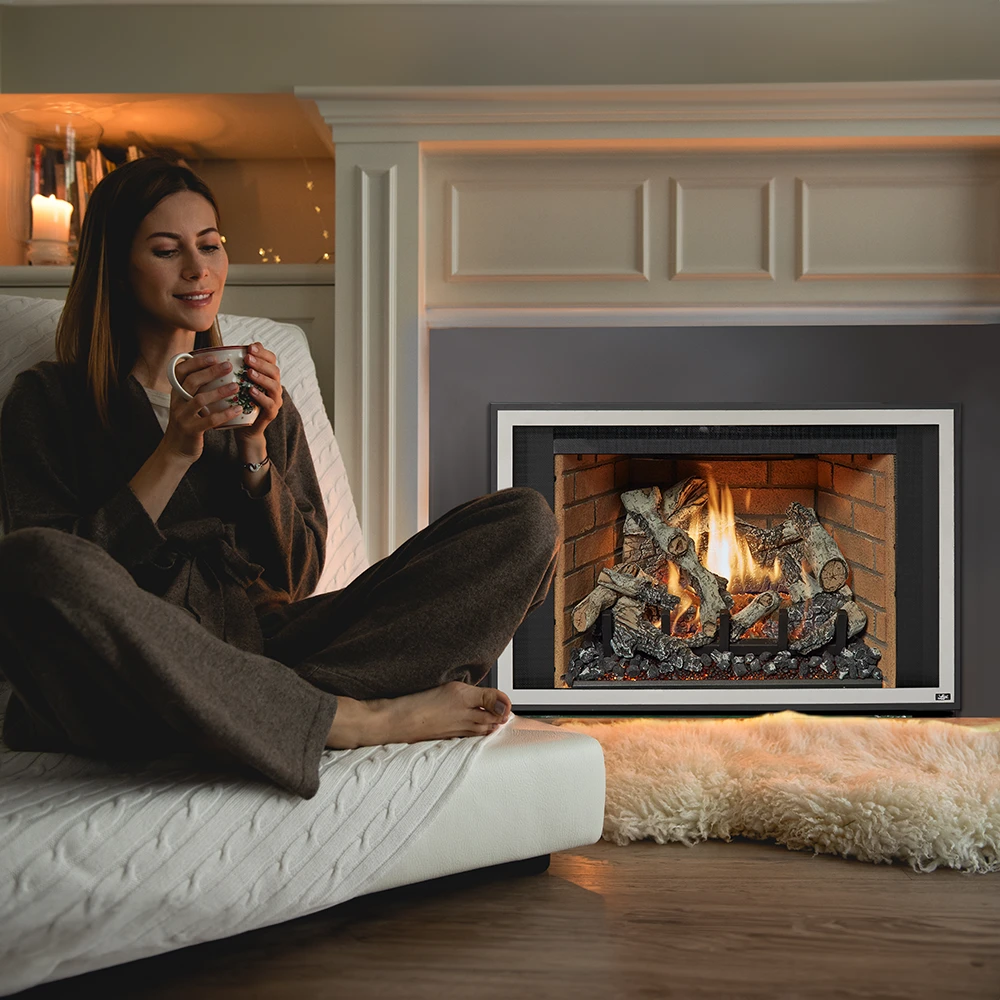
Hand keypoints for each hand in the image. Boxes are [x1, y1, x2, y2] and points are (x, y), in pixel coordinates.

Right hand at [161, 354, 242, 463]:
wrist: (176, 450)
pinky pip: (209, 420)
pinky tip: (238, 409)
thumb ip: (196, 389)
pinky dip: (224, 414)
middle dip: (210, 372)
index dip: (196, 362)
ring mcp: (182, 416)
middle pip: (191, 381)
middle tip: (228, 366)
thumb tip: (216, 370)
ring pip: (200, 399)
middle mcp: (177, 402)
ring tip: (236, 386)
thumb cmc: (187, 423)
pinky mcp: (191, 430)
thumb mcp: (186, 404)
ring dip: (219, 391)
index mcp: (176, 392)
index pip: (181, 371)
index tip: (214, 356)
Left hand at [234, 342, 282, 459]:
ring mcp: (274, 400)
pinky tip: (251, 391)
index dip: (263, 352)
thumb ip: (235, 368)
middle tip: (247, 358)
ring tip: (249, 372)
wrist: (242, 428)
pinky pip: (270, 404)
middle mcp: (274, 386)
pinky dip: (261, 397)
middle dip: (261, 363)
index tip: (250, 347)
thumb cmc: (238, 402)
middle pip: (274, 371)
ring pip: (274, 386)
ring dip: (262, 378)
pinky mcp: (271, 413)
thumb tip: (220, 350)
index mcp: (267, 376)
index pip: (271, 359)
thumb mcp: (236, 382)